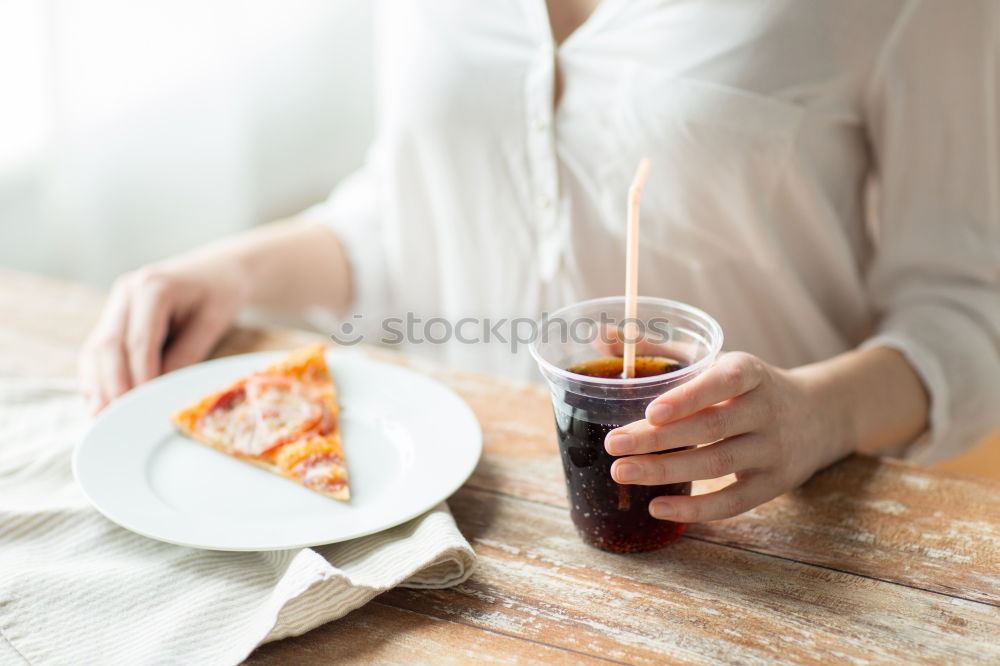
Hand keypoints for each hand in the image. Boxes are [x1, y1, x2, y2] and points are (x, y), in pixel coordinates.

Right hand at [79, 251, 246, 412]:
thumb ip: (185, 356)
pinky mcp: (113, 317)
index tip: (139, 409)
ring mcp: (116, 303)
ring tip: (101, 417)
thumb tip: (158, 393)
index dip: (138, 378)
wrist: (217, 271)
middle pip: (108, 346)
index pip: (139, 342)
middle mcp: (126, 292)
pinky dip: (96, 376)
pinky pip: (97, 349)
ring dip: (96, 385)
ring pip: (95, 349)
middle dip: (112, 386)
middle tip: (117, 419)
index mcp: (153, 288)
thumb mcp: (211, 324)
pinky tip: (98, 401)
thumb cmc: (219, 295)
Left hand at [604, 352, 854, 521]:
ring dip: (665, 471)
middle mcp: (766, 409)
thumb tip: (603, 336)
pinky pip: (732, 501)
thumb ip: (662, 350)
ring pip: (716, 464)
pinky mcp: (774, 483)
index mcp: (750, 371)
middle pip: (709, 427)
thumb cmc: (747, 387)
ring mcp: (772, 449)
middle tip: (613, 445)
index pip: (723, 381)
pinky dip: (695, 508)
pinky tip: (657, 507)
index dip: (688, 397)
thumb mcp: (717, 360)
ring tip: (621, 472)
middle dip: (657, 439)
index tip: (650, 412)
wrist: (817, 416)